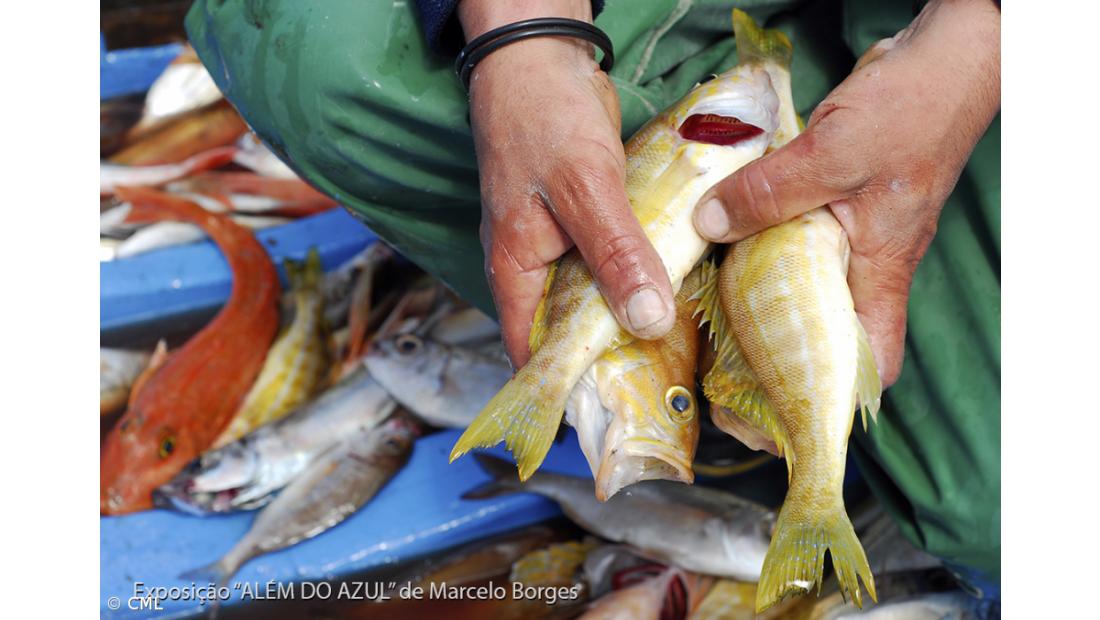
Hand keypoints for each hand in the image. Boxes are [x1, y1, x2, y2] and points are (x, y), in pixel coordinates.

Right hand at [459, 0, 675, 367]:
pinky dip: (631, 277)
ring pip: (589, 296)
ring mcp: (556, 241)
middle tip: (655, 388)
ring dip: (622, 316)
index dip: (563, 388)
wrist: (540, 57)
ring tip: (671, 348)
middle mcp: (531, 264)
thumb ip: (615, 254)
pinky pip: (606, 262)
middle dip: (602, 359)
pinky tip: (667, 286)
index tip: (608, 416)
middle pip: (563, 329)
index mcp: (514, 268)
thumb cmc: (543, 120)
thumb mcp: (584, 190)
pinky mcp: (581, 219)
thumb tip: (648, 322)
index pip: (531, 351)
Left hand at [692, 0, 999, 385]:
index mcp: (880, 270)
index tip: (780, 405)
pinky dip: (762, 246)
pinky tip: (723, 243)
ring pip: (805, 284)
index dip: (833, 393)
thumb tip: (708, 224)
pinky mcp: (835, 205)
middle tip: (722, 366)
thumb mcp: (832, 154)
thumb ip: (769, 193)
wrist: (938, 62)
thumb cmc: (909, 113)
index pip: (872, 359)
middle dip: (778, 352)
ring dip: (761, 295)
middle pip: (825, 329)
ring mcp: (852, 235)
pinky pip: (795, 241)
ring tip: (707, 314)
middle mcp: (868, 263)